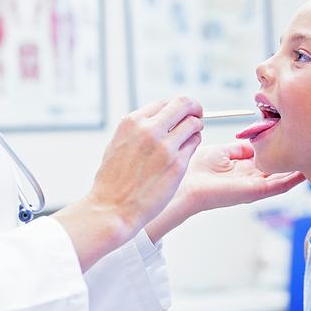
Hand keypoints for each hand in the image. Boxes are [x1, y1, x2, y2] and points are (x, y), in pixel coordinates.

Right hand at [52, 96, 203, 270]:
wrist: (112, 208)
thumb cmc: (113, 181)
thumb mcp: (118, 144)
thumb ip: (138, 129)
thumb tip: (156, 119)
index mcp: (132, 122)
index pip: (164, 102)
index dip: (175, 108)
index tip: (179, 114)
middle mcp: (149, 130)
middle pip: (183, 104)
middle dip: (193, 108)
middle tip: (197, 114)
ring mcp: (165, 146)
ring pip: (194, 123)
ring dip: (196, 127)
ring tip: (193, 135)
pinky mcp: (178, 164)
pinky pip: (195, 143)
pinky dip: (194, 143)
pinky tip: (187, 150)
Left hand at [144, 142, 304, 241]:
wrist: (186, 184)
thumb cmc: (197, 169)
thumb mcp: (223, 152)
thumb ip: (242, 148)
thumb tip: (257, 142)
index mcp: (245, 169)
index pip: (270, 160)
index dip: (283, 151)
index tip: (298, 141)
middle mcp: (253, 179)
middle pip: (281, 169)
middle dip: (295, 160)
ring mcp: (255, 187)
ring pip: (284, 178)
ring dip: (299, 170)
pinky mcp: (255, 192)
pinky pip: (279, 186)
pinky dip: (293, 179)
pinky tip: (305, 172)